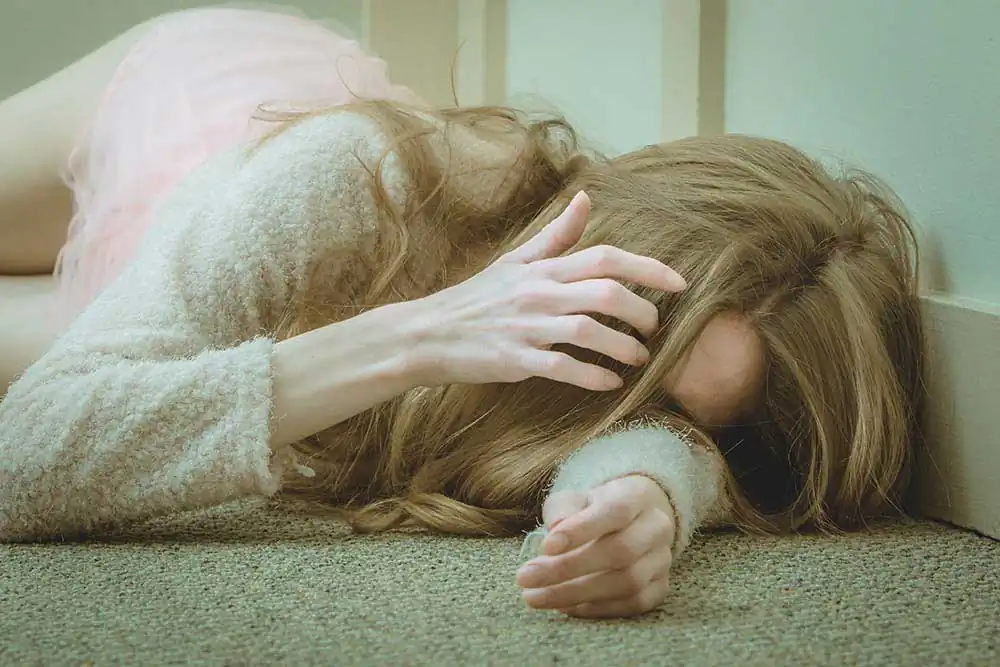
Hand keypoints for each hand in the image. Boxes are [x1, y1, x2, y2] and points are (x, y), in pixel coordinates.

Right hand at [398, 191, 685, 390]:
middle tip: (653, 328)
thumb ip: (555, 235)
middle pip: (606, 293)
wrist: (426, 333)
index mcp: (543, 268)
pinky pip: (562, 367)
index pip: (606, 257)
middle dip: (641, 311)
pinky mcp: (514, 359)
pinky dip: (591, 376)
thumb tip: (586, 198)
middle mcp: (539, 293)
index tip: (679, 283)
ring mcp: (526, 327)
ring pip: (589, 331)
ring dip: (623, 347)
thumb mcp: (515, 260)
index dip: (648, 268)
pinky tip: (609, 383)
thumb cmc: (476, 298)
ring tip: (637, 358)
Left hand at [516, 475, 675, 617]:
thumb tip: (556, 529)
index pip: (614, 511)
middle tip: (526, 578)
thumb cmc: (592, 509)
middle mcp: (657, 527)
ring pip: (628, 582)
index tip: (545, 546)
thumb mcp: (573, 499)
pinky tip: (565, 607)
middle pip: (621, 551)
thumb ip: (562, 509)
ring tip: (537, 597)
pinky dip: (596, 609)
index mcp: (636, 496)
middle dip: (568, 569)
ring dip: (577, 594)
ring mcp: (662, 559)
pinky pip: (633, 604)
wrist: (630, 522)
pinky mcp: (661, 587)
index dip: (581, 530)